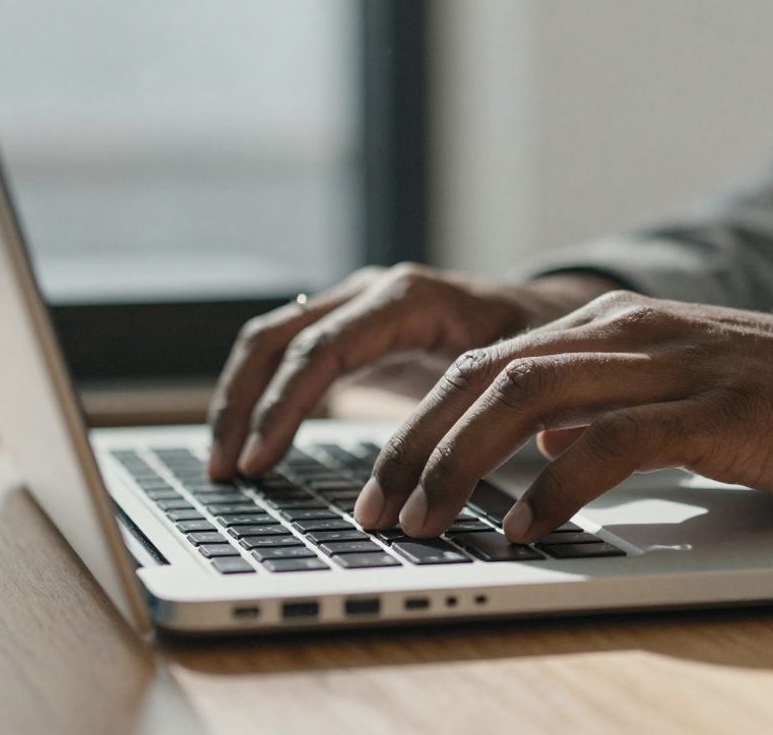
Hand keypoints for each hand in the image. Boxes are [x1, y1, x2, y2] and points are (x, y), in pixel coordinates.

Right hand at [206, 263, 619, 478]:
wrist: (548, 317)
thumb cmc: (541, 346)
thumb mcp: (519, 374)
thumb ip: (477, 412)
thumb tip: (441, 477)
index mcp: (410, 299)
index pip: (323, 349)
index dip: (285, 406)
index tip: (260, 460)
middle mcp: (373, 295)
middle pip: (277, 338)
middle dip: (243, 405)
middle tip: (227, 471)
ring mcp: (356, 310)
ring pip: (270, 344)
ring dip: (239, 403)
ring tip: (224, 467)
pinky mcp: (351, 335)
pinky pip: (286, 358)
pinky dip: (261, 400)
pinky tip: (251, 448)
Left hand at [354, 291, 772, 541]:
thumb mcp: (682, 396)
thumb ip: (608, 411)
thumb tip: (541, 450)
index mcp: (617, 326)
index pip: (490, 363)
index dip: (423, 422)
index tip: (384, 481)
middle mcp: (632, 332)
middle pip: (490, 374)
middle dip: (418, 442)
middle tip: (378, 507)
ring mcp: (675, 365)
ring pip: (533, 397)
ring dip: (463, 462)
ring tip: (426, 520)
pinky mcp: (719, 410)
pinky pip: (613, 442)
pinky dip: (556, 486)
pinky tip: (524, 526)